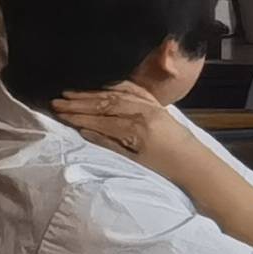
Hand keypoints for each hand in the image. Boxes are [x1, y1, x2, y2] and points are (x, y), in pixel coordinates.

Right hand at [50, 86, 164, 158]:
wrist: (195, 164)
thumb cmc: (164, 168)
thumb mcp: (133, 160)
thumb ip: (108, 143)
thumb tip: (83, 130)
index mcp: (136, 129)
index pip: (100, 119)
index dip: (77, 116)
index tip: (58, 113)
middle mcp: (143, 113)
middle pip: (105, 103)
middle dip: (79, 102)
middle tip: (57, 100)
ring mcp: (152, 107)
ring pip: (116, 95)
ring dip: (92, 93)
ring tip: (71, 92)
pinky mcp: (158, 106)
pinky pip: (134, 91)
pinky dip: (116, 86)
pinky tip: (103, 85)